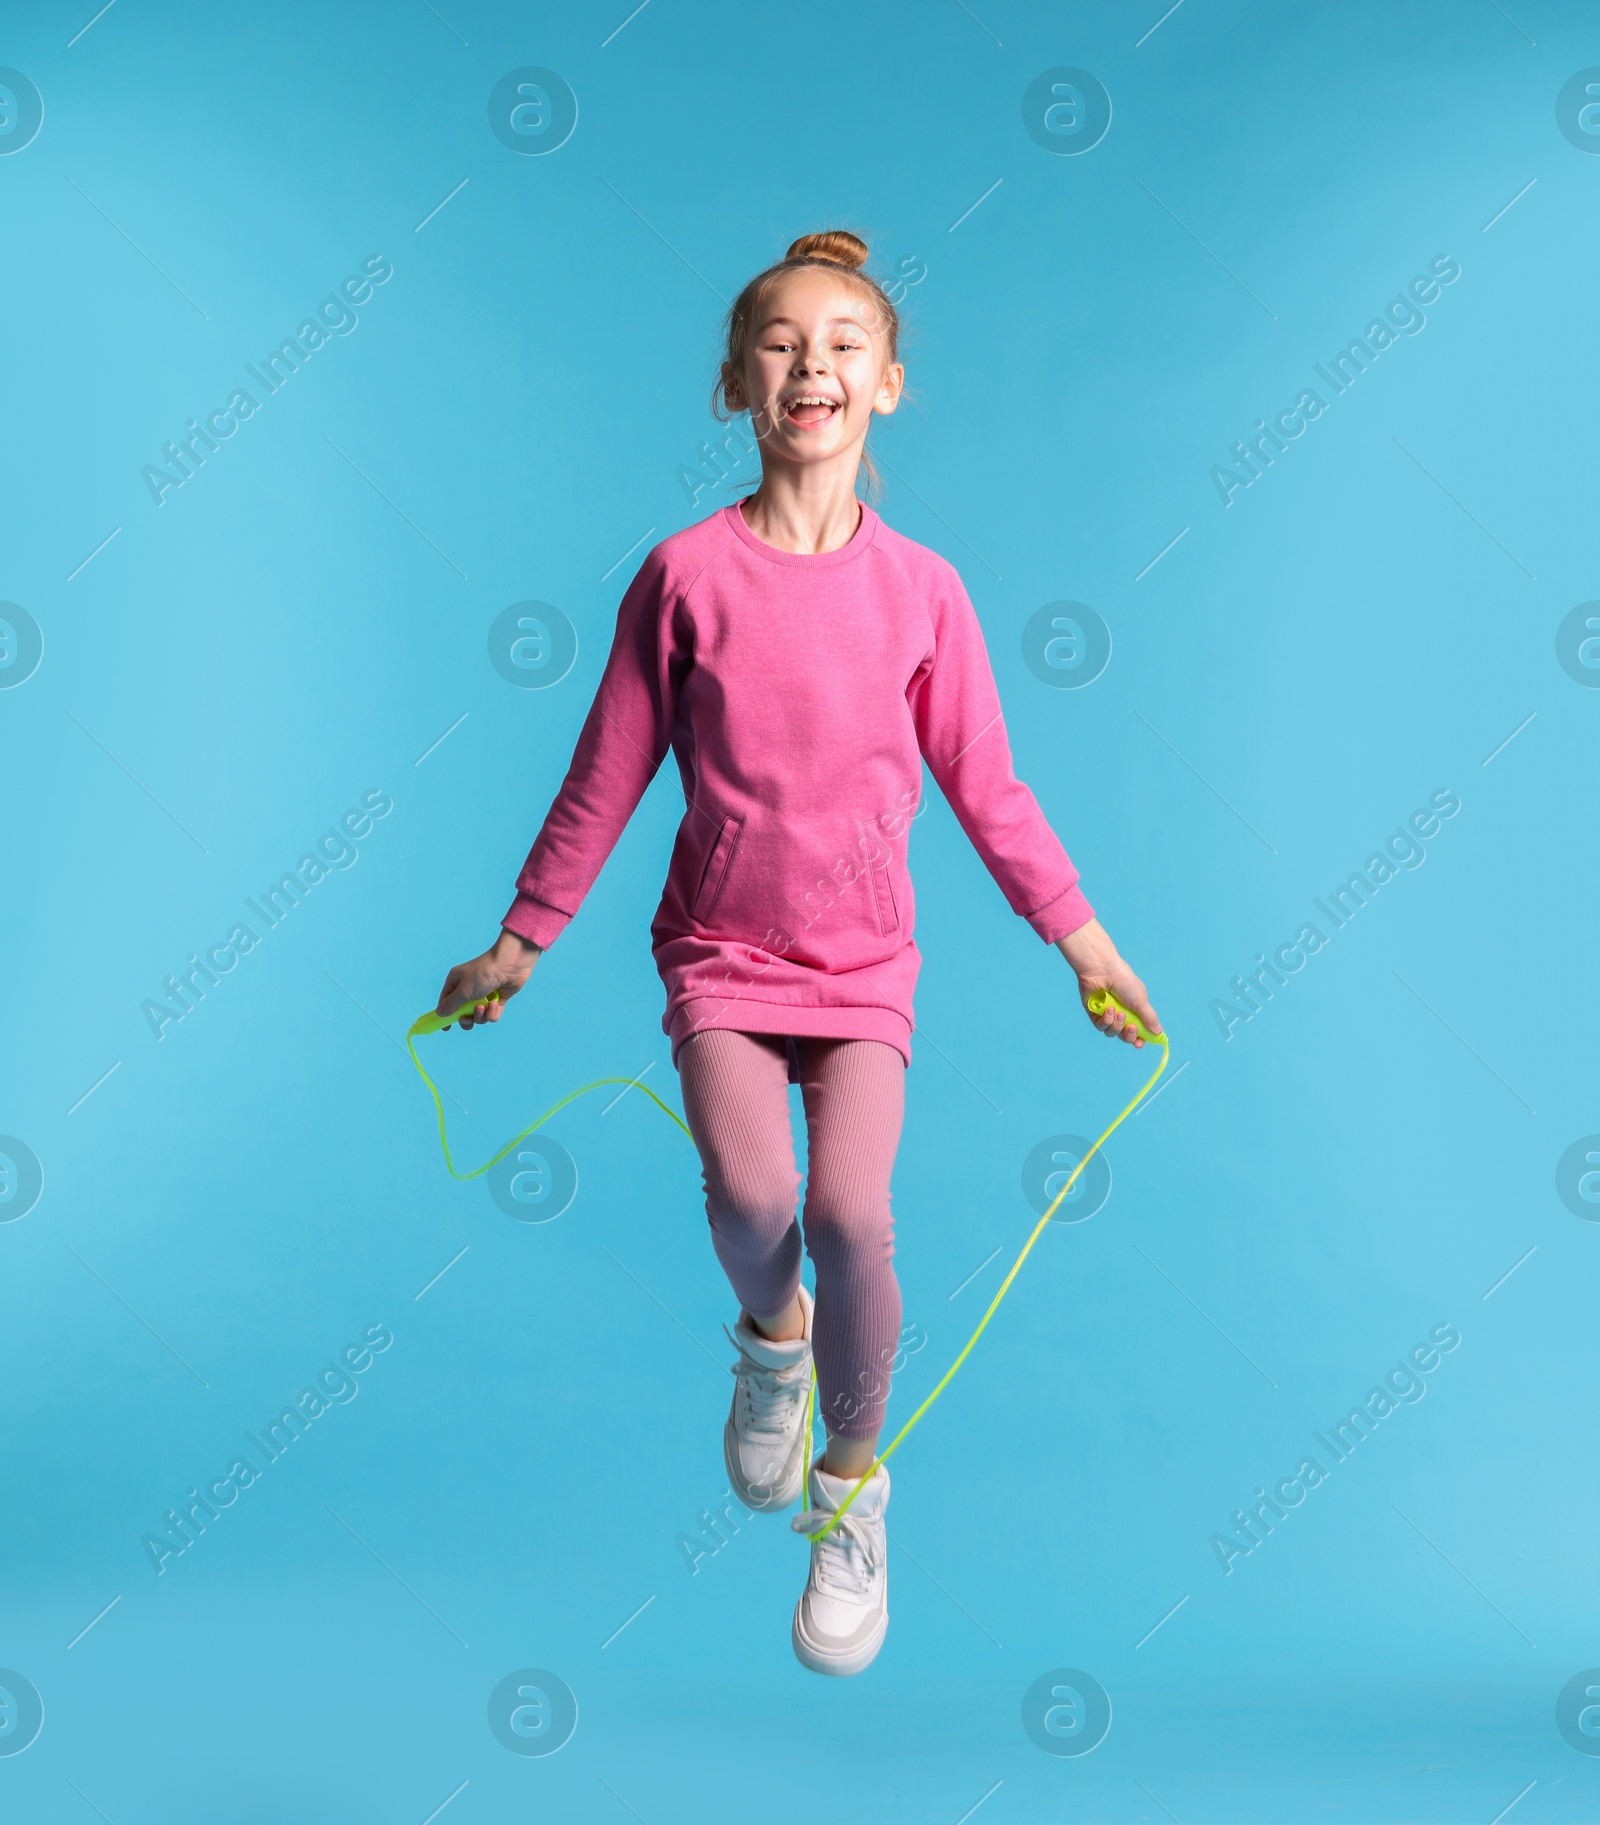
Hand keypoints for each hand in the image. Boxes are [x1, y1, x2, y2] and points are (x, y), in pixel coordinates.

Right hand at [435, 929, 541, 1030]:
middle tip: (467, 1019)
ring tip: (483, 1007)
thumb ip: (451, 1005)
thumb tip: (440, 1014)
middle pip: (462, 1012)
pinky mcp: (498, 999)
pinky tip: (495, 1004)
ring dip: (480, 1016)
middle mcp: (469, 988)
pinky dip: (492, 1013)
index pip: (446, 1000)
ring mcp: (484, 994)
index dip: (444, 1014)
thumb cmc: (484, 973)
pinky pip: (491, 1014)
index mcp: (456, 981)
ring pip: (478, 1015)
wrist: (511, 964)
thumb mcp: (464, 990)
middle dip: (465, 1019)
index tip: (446, 1028)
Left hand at [1055, 918, 1161, 1048]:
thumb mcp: (1141, 1001)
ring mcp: (1107, 1013)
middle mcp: (1121, 1011)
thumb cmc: (1123, 982)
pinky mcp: (1094, 1012)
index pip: (1138, 1029)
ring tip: (1118, 1013)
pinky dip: (1105, 1020)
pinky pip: (1100, 1026)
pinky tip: (1107, 1010)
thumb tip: (1159, 1032)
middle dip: (1129, 1035)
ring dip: (1116, 1025)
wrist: (1102, 970)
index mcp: (1135, 1008)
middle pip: (1125, 1035)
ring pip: (1112, 1032)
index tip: (1140, 1043)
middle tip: (1131, 1028)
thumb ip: (1149, 1018)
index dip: (1139, 1038)